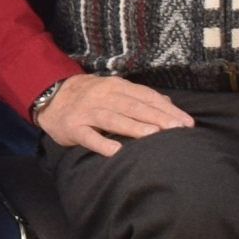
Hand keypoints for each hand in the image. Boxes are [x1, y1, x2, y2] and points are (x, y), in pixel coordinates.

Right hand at [33, 73, 194, 156]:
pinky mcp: (73, 128)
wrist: (51, 97)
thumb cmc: (91, 97)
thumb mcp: (114, 90)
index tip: (186, 123)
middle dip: (157, 118)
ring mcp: (87, 112)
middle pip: (133, 107)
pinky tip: (116, 152)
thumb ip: (140, 96)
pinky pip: (89, 136)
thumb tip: (168, 104)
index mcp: (116, 86)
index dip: (166, 109)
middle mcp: (102, 96)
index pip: (145, 97)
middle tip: (177, 130)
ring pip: (113, 118)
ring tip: (153, 135)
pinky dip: (102, 143)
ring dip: (133, 127)